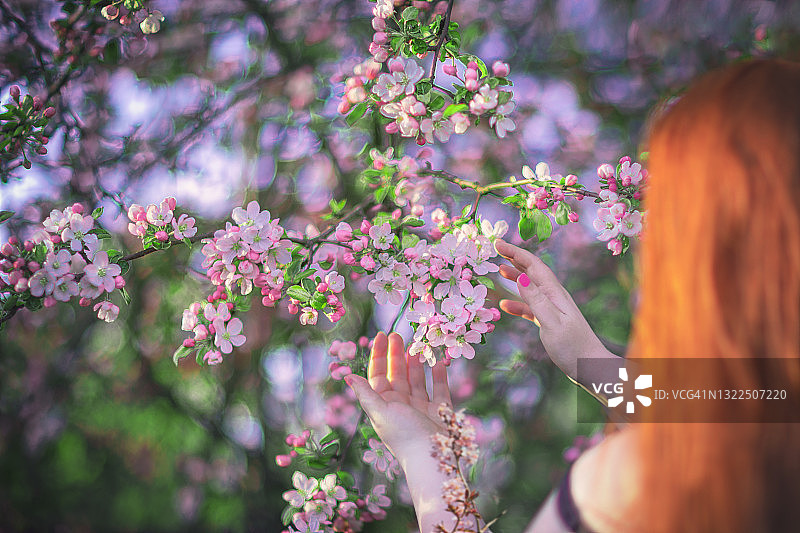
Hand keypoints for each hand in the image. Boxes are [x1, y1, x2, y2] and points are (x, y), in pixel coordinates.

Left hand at [346, 332, 462, 532]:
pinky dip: (439, 374)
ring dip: (416, 362)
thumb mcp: (379, 412)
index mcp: (384, 404)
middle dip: (397, 354)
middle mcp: (401, 405)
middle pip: (397, 374)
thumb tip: (347, 375)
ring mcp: (421, 407)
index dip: (378, 355)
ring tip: (418, 344)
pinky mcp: (440, 411)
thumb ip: (365, 393)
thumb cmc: (403, 434)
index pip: (378, 375)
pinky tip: (438, 361)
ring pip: (417, 379)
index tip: (382, 335)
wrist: (432, 458)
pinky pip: (439, 388)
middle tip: (399, 334)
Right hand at [494, 238, 613, 379]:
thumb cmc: (573, 347)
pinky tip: (506, 307)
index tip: (498, 243)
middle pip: (532, 271)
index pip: (533, 266)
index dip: (515, 252)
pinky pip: (531, 307)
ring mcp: (553, 309)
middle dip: (515, 258)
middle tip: (497, 249)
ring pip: (531, 287)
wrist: (591, 368)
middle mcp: (554, 297)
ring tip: (500, 270)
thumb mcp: (552, 323)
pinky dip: (518, 304)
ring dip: (515, 277)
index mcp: (555, 293)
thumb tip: (521, 277)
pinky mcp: (550, 322)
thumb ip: (536, 300)